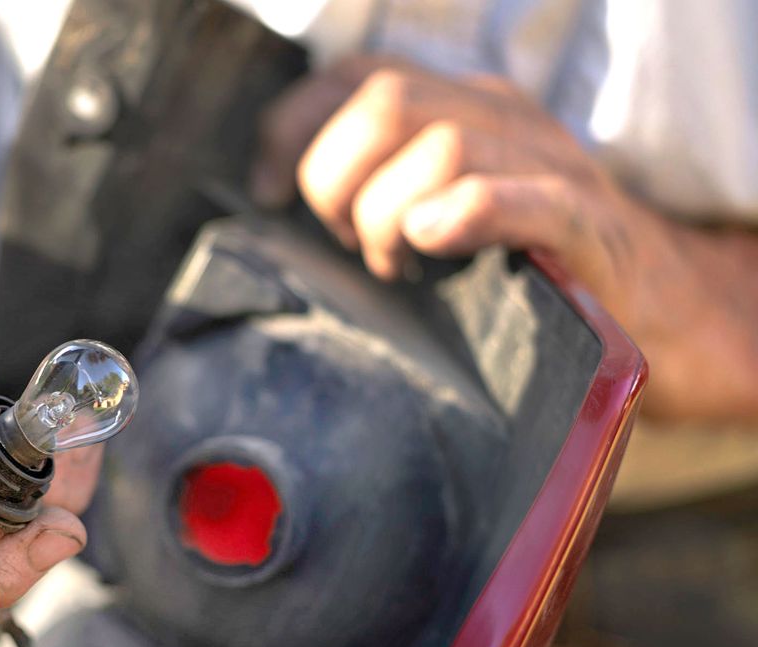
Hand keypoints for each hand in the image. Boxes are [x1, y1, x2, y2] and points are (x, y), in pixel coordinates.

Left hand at [251, 56, 757, 422]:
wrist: (645, 304)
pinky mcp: (581, 221)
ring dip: (387, 214)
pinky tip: (432, 237)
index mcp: (456, 106)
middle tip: (345, 241)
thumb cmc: (518, 264)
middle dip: (335, 181)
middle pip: (385, 106)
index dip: (292, 127)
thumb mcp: (434, 210)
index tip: (266, 189)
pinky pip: (523, 196)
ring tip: (394, 262)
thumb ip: (369, 188)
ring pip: (440, 147)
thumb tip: (274, 197)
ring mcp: (544, 163)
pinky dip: (466, 210)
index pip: (355, 77)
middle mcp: (498, 117)